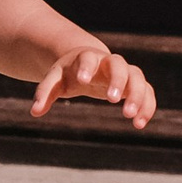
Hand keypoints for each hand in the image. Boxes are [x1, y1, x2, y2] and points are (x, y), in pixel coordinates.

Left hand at [31, 47, 155, 128]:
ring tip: (131, 118)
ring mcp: (125, 72)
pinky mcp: (135, 84)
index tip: (83, 80)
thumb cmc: (68, 72)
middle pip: (119, 65)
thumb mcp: (55, 80)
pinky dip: (147, 106)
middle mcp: (109, 62)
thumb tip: (34, 112)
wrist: (86, 63)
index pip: (88, 58)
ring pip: (137, 78)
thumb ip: (45, 93)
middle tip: (113, 100)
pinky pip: (147, 92)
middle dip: (118, 81)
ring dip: (137, 96)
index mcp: (86, 58)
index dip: (86, 67)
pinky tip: (140, 124)